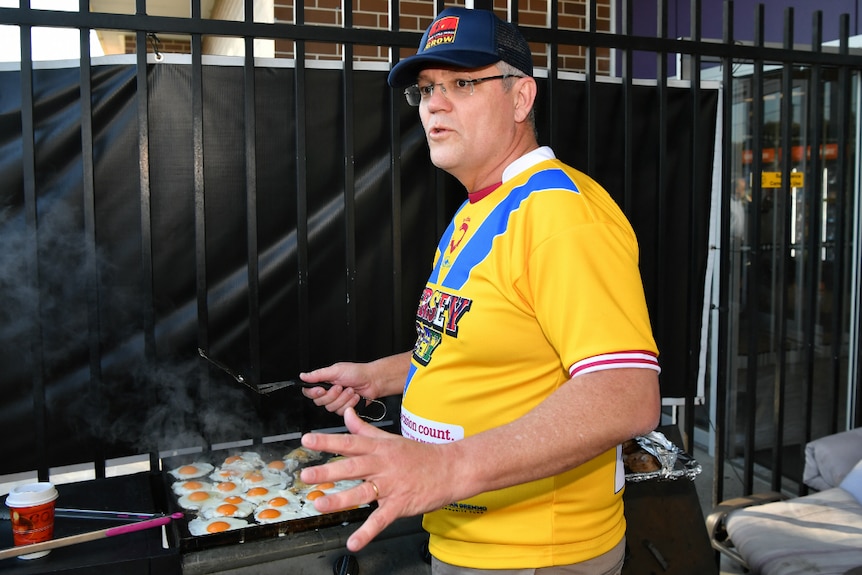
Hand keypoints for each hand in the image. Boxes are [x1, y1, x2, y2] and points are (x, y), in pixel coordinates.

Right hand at [299, 362, 376, 415]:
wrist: (373, 381)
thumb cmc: (357, 372)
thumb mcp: (336, 370)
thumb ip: (318, 375)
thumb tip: (303, 376)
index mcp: (324, 382)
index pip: (309, 392)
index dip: (314, 393)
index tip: (321, 390)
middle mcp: (329, 393)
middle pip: (319, 402)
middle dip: (332, 395)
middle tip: (341, 386)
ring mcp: (337, 401)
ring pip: (331, 408)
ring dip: (343, 398)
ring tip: (350, 390)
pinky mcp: (344, 408)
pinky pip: (341, 412)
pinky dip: (349, 403)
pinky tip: (354, 396)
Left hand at [299, 408, 457, 551]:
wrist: (451, 468)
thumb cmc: (420, 455)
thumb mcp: (391, 439)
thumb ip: (365, 429)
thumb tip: (347, 414)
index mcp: (380, 448)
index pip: (350, 442)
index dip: (328, 441)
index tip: (307, 440)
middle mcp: (383, 465)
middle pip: (352, 467)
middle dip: (328, 471)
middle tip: (306, 475)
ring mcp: (392, 485)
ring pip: (363, 492)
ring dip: (341, 499)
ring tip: (320, 504)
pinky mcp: (400, 504)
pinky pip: (381, 520)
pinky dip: (367, 532)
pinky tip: (353, 542)